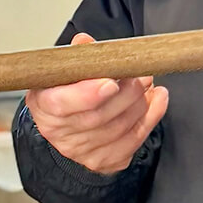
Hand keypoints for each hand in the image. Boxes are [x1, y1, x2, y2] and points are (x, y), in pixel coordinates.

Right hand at [24, 32, 169, 173]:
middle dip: (126, 93)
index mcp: (45, 107)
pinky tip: (156, 100)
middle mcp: (62, 134)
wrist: (61, 127)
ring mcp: (84, 151)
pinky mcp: (106, 160)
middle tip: (139, 74)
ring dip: (140, 103)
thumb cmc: (61, 94)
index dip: (89, 94)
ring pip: (120, 128)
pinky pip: (134, 140)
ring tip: (147, 83)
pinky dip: (151, 118)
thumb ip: (73, 57)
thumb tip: (85, 41)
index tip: (110, 82)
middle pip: (99, 117)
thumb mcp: (58, 72)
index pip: (64, 104)